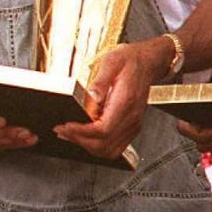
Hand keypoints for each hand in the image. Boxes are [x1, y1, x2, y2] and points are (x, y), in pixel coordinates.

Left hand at [53, 40, 165, 159]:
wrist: (148, 61)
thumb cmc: (130, 60)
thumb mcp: (112, 61)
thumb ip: (100, 81)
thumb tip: (90, 97)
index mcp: (125, 101)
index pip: (102, 130)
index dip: (81, 132)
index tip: (66, 126)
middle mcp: (131, 116)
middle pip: (104, 144)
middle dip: (80, 140)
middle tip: (63, 130)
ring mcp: (133, 124)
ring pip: (109, 150)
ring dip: (88, 147)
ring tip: (71, 135)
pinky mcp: (132, 126)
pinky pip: (115, 147)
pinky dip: (98, 146)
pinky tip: (86, 136)